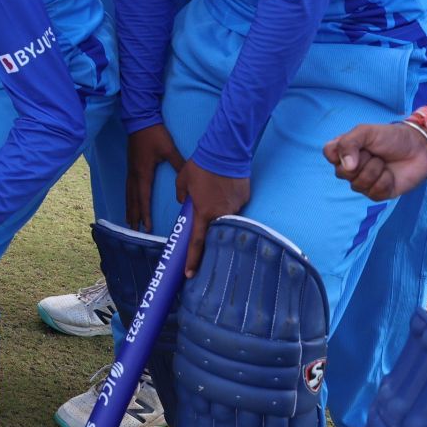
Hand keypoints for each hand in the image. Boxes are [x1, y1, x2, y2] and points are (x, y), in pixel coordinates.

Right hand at [125, 122, 184, 229]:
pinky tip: (130, 202)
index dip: (145, 214)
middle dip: (134, 216)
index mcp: (143, 173)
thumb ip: (178, 165)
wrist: (140, 120)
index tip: (147, 228)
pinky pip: (128, 188)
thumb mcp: (169, 150)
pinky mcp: (131, 167)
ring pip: (128, 194)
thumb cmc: (155, 135)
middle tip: (135, 231)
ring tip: (129, 221)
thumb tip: (188, 180)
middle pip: (133, 200)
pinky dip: (128, 198)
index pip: (143, 199)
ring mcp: (131, 171)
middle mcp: (134, 175)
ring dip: (129, 209)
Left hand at [176, 159, 250, 276]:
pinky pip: (234, 206)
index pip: (197, 242)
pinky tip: (225, 187)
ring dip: (218, 210)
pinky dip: (228, 200)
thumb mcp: (182, 180)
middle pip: (214, 230)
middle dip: (209, 230)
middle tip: (205, 222)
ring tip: (215, 192)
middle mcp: (221, 215)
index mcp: (203, 213)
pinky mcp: (245, 199)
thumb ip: (181, 195)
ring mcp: (236, 208)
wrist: (225, 152)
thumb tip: (183, 201)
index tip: (189, 274)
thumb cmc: (201, 166)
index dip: (193, 259)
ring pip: (225, 217)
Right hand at [323, 121, 426, 200]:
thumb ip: (349, 143)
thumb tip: (346, 167)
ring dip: (375, 171)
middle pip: (341, 173)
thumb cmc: (391, 137)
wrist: (419, 148)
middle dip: (362, 162)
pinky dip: (385, 182)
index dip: (340, 153)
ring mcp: (363, 182)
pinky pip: (373, 193)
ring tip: (384, 162)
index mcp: (344, 150)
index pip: (328, 154)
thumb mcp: (367, 132)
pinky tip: (390, 175)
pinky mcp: (377, 193)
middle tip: (374, 153)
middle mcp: (350, 167)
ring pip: (357, 185)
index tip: (356, 145)